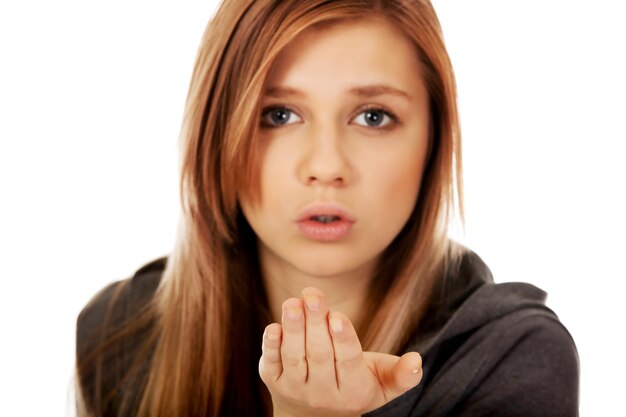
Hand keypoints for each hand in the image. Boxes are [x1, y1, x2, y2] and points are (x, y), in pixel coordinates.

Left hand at [258, 287, 422, 416]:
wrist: (315, 416)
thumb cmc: (355, 385)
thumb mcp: (382, 384)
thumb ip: (401, 375)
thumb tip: (417, 360)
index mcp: (353, 390)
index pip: (348, 362)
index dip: (342, 339)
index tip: (337, 317)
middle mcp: (323, 393)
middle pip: (319, 355)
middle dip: (315, 323)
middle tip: (313, 295)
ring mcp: (296, 389)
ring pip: (295, 357)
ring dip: (293, 329)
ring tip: (293, 302)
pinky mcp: (275, 383)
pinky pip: (272, 364)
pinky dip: (270, 346)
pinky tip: (274, 326)